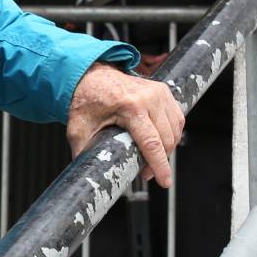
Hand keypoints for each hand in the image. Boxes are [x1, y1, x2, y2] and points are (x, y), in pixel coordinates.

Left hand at [66, 62, 185, 185]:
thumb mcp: (79, 129)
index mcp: (130, 106)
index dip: (160, 166)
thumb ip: (84, 153)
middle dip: (160, 161)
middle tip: (145, 172)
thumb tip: (87, 175)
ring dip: (167, 148)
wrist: (91, 75)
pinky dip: (172, 134)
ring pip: (175, 130)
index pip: (152, 143)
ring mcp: (158, 92)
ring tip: (151, 158)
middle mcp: (149, 98)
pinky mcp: (163, 91)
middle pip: (166, 139)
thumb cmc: (86, 100)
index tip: (165, 182)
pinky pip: (177, 118)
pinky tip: (160, 142)